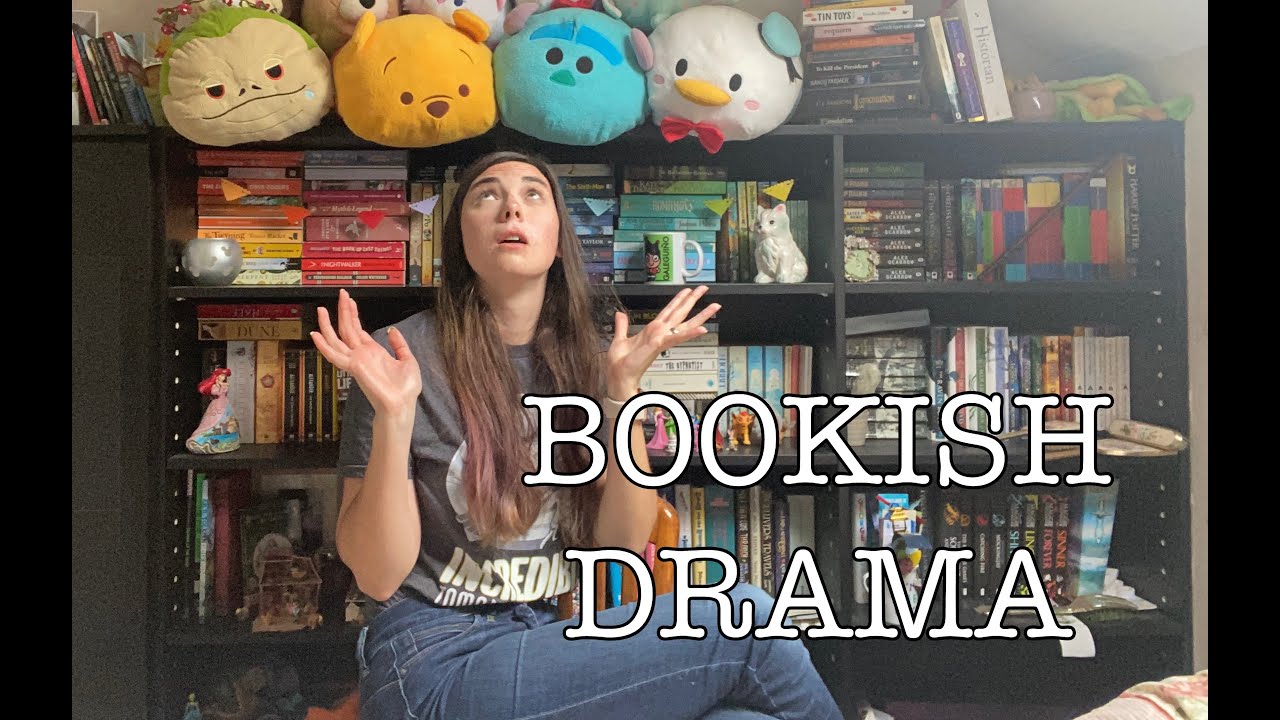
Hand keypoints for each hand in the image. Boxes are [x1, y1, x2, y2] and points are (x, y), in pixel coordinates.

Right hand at [310, 289, 421, 420]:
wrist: (402, 405)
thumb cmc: (404, 389)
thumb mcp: (407, 360)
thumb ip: (399, 344)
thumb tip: (392, 330)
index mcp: (373, 352)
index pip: (358, 330)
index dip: (353, 314)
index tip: (350, 300)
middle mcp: (362, 355)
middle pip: (347, 329)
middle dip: (344, 311)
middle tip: (340, 294)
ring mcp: (355, 361)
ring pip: (337, 339)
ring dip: (328, 324)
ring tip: (322, 309)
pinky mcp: (353, 367)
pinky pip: (334, 355)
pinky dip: (323, 346)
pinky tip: (315, 335)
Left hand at [607, 286, 720, 398]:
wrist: (619, 375)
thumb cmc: (621, 361)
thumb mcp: (620, 338)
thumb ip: (622, 325)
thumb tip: (620, 314)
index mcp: (652, 330)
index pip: (669, 310)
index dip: (679, 299)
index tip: (688, 290)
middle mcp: (660, 332)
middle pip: (681, 312)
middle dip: (693, 299)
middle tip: (705, 289)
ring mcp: (662, 338)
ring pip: (686, 323)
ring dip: (701, 315)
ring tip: (714, 306)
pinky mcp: (660, 345)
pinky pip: (677, 337)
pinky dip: (690, 333)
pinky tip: (702, 329)